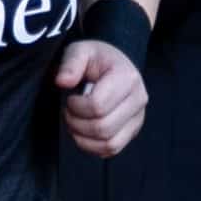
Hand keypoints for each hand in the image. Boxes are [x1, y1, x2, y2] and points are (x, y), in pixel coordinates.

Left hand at [55, 39, 146, 158]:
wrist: (113, 65)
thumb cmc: (96, 58)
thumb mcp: (80, 50)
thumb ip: (70, 63)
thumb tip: (62, 82)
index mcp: (127, 78)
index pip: (98, 106)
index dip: (76, 107)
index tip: (70, 98)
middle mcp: (138, 99)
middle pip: (103, 128)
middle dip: (77, 124)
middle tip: (68, 112)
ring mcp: (138, 117)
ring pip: (109, 144)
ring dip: (83, 138)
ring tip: (74, 122)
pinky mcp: (132, 131)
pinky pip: (112, 149)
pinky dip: (92, 147)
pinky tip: (83, 132)